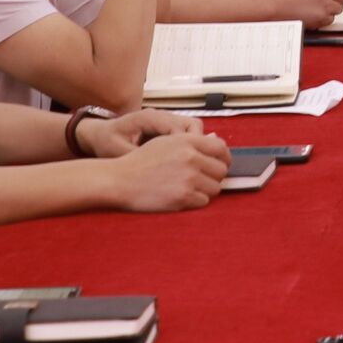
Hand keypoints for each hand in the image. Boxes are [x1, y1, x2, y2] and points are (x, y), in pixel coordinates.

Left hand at [84, 107, 204, 155]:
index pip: (179, 128)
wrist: (98, 134)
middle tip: (196, 166)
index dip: (188, 147)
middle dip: (198, 145)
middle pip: (193, 125)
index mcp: (148, 118)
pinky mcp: (165, 128)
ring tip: (192, 166)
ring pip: (193, 129)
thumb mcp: (119, 152)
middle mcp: (160, 116)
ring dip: (196, 146)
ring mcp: (164, 120)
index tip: (190, 165)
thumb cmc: (106, 142)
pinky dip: (189, 147)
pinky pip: (185, 134)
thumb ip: (140, 156)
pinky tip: (184, 163)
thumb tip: (164, 165)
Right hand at [107, 133, 230, 212]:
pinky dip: (195, 201)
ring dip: (205, 190)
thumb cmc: (140, 161)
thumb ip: (192, 141)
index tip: (218, 164)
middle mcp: (191, 157)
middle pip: (221, 170)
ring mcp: (188, 178)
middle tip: (200, 180)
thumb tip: (216, 140)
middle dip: (213, 176)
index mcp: (187, 141)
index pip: (221, 148)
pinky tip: (180, 196)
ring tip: (188, 188)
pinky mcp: (183, 196)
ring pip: (215, 188)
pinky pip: (203, 202)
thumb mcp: (165, 141)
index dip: (223, 158)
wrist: (120, 180)